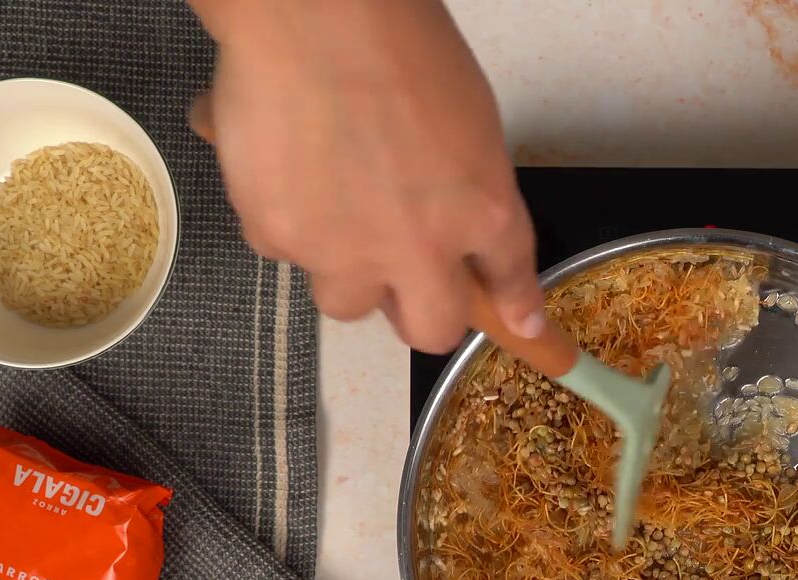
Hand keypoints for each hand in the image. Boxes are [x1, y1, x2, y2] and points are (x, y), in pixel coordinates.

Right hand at [187, 0, 542, 351]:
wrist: (312, 19)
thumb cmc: (398, 44)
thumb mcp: (468, 117)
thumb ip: (472, 186)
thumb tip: (462, 227)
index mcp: (483, 211)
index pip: (508, 280)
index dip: (512, 305)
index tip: (519, 322)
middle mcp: (419, 250)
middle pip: (429, 331)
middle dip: (419, 312)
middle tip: (402, 277)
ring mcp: (345, 253)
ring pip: (346, 300)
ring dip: (345, 269)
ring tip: (332, 204)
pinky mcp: (278, 239)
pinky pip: (283, 251)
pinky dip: (284, 219)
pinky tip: (285, 165)